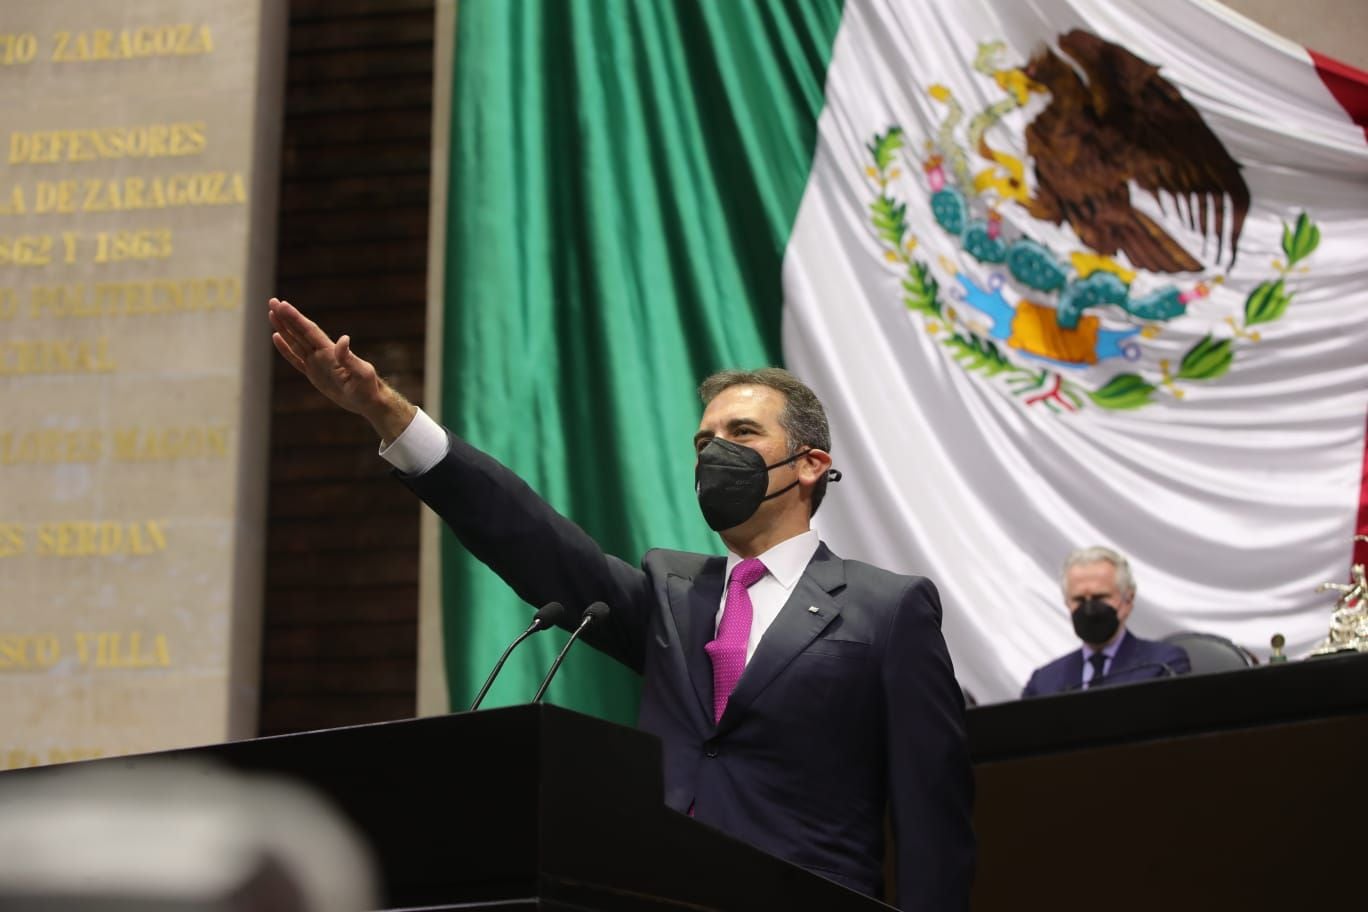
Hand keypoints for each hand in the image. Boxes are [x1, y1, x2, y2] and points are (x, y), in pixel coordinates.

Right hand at [268, 297, 415, 441]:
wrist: (370, 401)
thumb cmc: (368, 388)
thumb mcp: (361, 373)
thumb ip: (349, 358)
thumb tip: (343, 339)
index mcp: (330, 352)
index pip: (309, 331)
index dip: (296, 318)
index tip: (283, 305)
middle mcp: (322, 354)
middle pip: (300, 332)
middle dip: (286, 317)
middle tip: (272, 301)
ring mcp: (317, 363)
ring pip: (295, 342)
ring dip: (284, 328)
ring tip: (272, 313)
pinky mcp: (314, 374)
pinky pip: (296, 359)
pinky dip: (285, 348)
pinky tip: (277, 337)